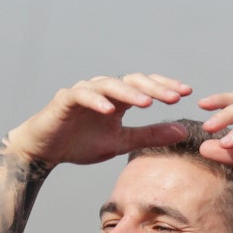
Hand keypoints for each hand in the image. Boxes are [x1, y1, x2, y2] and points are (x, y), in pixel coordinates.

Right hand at [3, 74, 193, 166]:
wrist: (44, 151)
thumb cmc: (82, 143)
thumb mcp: (121, 142)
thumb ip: (150, 135)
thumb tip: (183, 131)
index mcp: (118, 99)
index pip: (146, 86)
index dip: (165, 86)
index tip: (188, 93)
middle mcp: (103, 90)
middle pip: (132, 81)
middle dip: (154, 89)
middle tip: (175, 97)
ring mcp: (83, 92)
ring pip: (109, 85)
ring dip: (129, 93)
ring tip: (147, 104)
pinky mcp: (65, 99)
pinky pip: (82, 96)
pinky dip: (96, 102)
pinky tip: (110, 111)